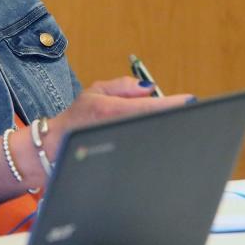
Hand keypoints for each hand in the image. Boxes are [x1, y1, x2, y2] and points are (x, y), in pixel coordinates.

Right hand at [49, 76, 193, 136]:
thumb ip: (123, 86)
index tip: (188, 100)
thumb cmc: (76, 118)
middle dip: (171, 116)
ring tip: (168, 122)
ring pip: (151, 137)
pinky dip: (156, 140)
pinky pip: (145, 148)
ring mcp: (118, 145)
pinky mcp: (122, 158)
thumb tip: (149, 88)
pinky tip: (156, 136)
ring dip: (164, 128)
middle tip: (185, 110)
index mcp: (108, 110)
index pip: (148, 106)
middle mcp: (114, 127)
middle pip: (153, 122)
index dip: (171, 104)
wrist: (56, 146)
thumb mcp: (95, 92)